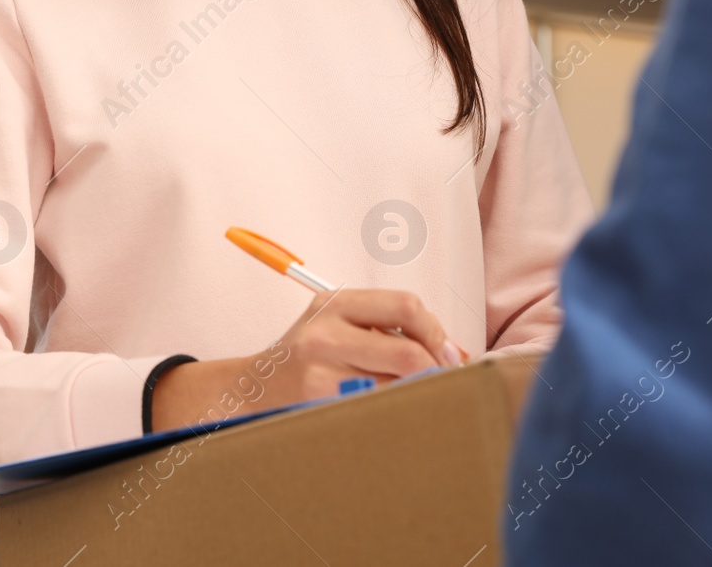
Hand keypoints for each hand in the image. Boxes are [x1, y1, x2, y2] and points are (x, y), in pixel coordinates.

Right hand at [267, 287, 466, 398]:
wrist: (256, 387)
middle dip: (435, 370)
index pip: (406, 306)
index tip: (450, 354)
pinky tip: (390, 409)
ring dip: (416, 394)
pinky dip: (395, 409)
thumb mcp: (340, 324)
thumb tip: (455, 351)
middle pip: (407, 351)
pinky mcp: (319, 402)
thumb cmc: (309, 357)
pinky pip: (377, 408)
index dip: (437, 332)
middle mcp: (326, 331)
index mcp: (336, 302)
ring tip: (414, 396)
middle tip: (444, 382)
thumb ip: (390, 329)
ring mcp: (320, 369)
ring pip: (397, 385)